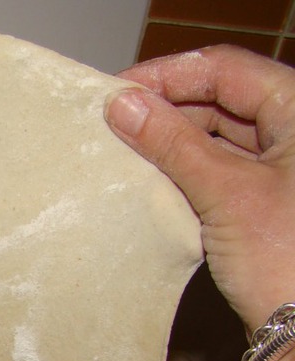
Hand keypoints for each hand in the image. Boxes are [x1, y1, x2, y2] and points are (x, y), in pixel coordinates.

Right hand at [104, 45, 294, 332]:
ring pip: (215, 135)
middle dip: (166, 109)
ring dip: (171, 140)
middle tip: (114, 122)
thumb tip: (123, 105)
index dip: (169, 74)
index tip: (119, 91)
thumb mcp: (225, 192)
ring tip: (125, 148)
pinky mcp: (258, 198)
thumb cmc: (286, 262)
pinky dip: (182, 168)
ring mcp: (276, 168)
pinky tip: (151, 176)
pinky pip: (214, 168)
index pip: (226, 69)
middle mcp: (292, 135)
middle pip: (220, 99)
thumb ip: (173, 142)